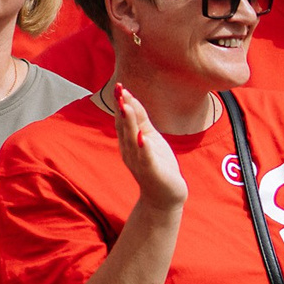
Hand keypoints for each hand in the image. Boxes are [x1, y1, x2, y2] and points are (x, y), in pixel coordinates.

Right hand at [112, 89, 186, 210]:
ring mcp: (140, 162)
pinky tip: (143, 137)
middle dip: (121, 109)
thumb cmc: (157, 165)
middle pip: (124, 127)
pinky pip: (146, 159)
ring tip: (127, 107)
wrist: (164, 197)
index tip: (119, 86)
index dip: (121, 103)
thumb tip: (130, 100)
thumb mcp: (149, 138)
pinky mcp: (151, 172)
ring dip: (129, 123)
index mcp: (129, 142)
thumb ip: (141, 121)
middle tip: (118, 90)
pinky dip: (144, 148)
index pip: (124, 120)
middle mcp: (130, 151)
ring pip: (133, 140)